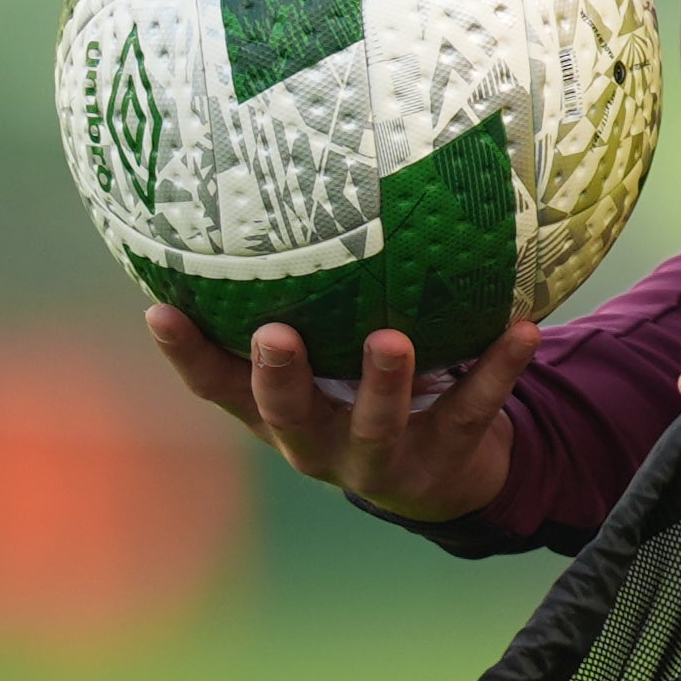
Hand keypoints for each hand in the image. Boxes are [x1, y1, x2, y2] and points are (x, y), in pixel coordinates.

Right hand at [146, 306, 537, 523]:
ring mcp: (383, 457)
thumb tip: (257, 202)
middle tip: (275, 336)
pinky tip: (521, 329)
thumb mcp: (320, 364)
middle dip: (280, 378)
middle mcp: (320, 444)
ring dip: (384, 384)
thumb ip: (295, 305)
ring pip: (378, 424)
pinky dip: (498, 369)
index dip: (185, 354)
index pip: (219, 387)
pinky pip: (474, 408)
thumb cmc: (361, 394)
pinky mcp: (446, 456)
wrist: (442, 479)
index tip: (159, 310)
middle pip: (289, 415)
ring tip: (392, 341)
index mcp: (278, 416)